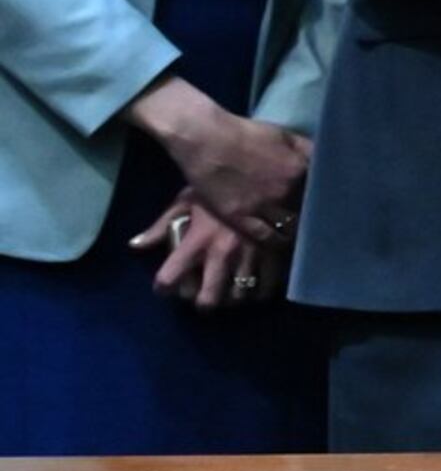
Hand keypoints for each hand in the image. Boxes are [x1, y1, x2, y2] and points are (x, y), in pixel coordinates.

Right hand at [120, 76, 308, 242]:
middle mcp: (285, 190)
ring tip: (301, 232)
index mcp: (299, 168)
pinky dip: (276, 240)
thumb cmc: (245, 133)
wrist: (206, 140)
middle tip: (318, 220)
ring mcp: (263, 206)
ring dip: (296, 229)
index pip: (323, 190)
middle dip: (312, 214)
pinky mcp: (240, 218)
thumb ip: (307, 150)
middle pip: (308, 210)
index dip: (326, 197)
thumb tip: (325, 160)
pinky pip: (266, 236)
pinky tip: (282, 241)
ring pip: (289, 226)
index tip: (330, 202)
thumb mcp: (285, 135)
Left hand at [130, 189, 279, 310]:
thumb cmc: (218, 184)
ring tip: (229, 289)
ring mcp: (251, 255)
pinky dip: (261, 290)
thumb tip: (135, 245)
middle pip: (208, 299)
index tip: (164, 285)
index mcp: (198, 240)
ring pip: (239, 296)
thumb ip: (161, 226)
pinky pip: (268, 285)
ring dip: (231, 297)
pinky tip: (257, 284)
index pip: (169, 278)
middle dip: (202, 302)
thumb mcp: (186, 200)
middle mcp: (223, 253)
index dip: (163, 287)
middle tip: (202, 295)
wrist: (263, 169)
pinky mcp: (276, 251)